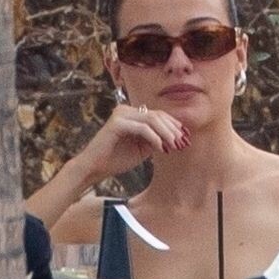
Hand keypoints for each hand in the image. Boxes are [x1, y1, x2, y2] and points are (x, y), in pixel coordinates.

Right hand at [72, 102, 187, 183]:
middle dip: (172, 129)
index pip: (158, 115)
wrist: (94, 168)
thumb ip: (157, 139)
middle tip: (182, 142)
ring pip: (152, 119)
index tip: (185, 137)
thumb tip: (178, 136)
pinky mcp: (116, 123)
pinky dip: (155, 137)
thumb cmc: (116, 159)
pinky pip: (142, 128)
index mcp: (131, 114)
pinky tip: (161, 148)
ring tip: (174, 145)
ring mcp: (120, 114)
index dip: (173, 125)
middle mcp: (126, 110)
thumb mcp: (143, 148)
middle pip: (157, 115)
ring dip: (166, 133)